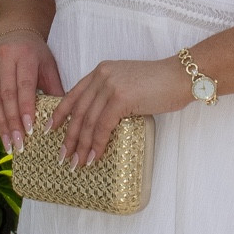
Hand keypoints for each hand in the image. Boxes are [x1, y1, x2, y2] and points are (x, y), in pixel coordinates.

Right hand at [0, 34, 62, 152]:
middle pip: (6, 95)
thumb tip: (61, 118)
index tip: (28, 130)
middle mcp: (4, 57)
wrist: (15, 32)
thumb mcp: (49, 67)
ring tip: (8, 141)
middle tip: (18, 142)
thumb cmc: (35, 54)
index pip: (24, 86)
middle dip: (12, 122)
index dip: (25, 109)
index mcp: (25, 55)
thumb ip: (54, 90)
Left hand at [48, 56, 191, 167]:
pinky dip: (97, 144)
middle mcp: (101, 75)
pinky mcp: (121, 97)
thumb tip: (100, 122)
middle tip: (63, 156)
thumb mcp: (129, 85)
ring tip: (78, 163)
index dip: (60, 113)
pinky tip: (94, 157)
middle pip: (78, 111)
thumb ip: (112, 96)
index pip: (74, 94)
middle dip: (69, 137)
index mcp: (101, 70)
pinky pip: (103, 126)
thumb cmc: (161, 84)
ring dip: (82, 146)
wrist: (182, 76)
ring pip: (88, 121)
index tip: (50, 129)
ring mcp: (110, 85)